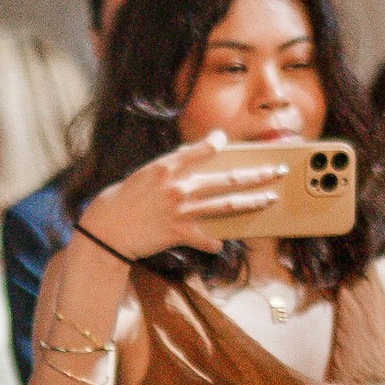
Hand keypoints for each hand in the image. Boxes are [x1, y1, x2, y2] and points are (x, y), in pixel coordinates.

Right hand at [79, 135, 287, 264]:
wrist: (107, 229)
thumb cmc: (123, 200)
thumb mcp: (144, 175)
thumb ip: (171, 167)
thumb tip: (191, 158)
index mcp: (168, 167)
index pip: (202, 149)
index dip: (217, 142)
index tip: (226, 140)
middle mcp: (179, 186)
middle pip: (227, 179)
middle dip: (257, 175)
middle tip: (277, 171)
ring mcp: (182, 210)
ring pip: (226, 205)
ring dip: (252, 202)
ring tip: (269, 199)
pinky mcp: (180, 233)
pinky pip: (207, 239)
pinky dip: (214, 243)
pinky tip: (220, 244)